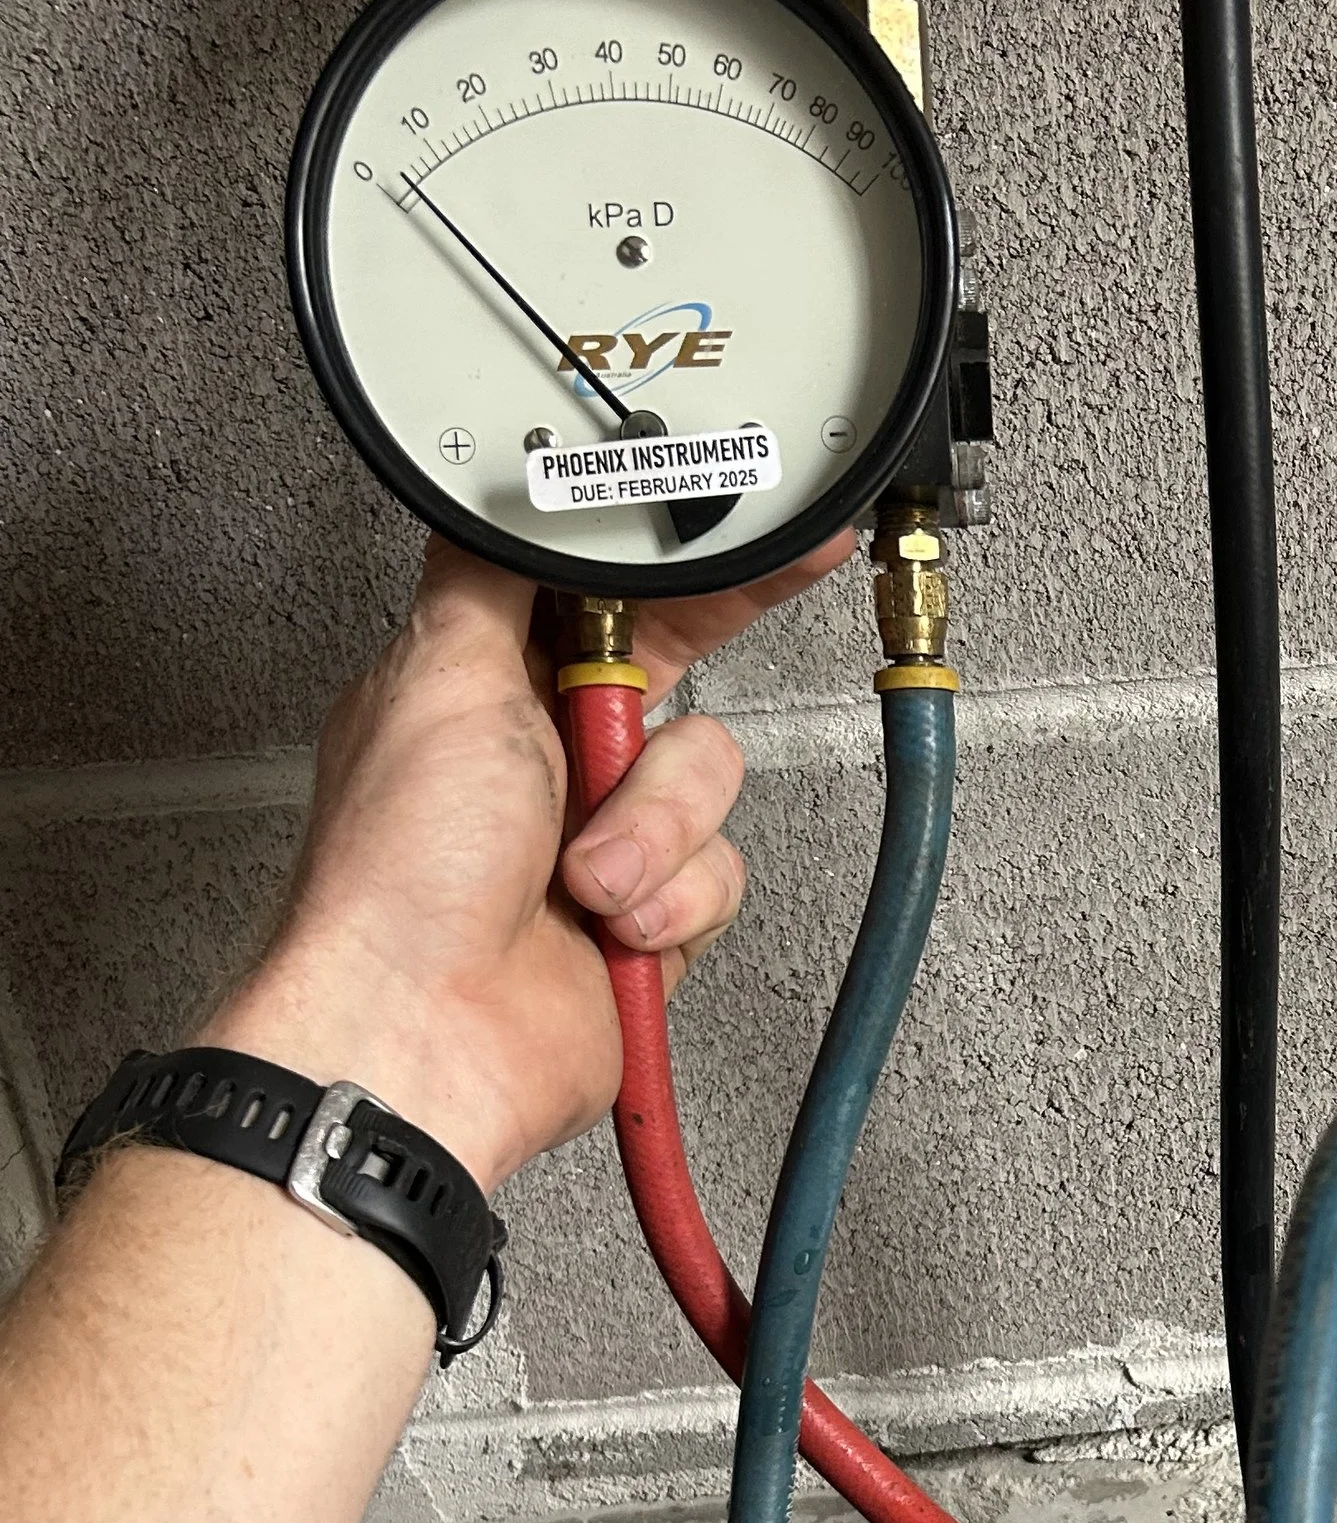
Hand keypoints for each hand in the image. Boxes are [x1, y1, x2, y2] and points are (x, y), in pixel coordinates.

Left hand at [212, 535, 848, 1191]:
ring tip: (579, 875)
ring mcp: (604, 839)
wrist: (428, 1029)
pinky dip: (669, 899)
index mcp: (489, 683)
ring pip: (708, 780)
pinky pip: (720, 873)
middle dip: (658, 736)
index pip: (607, 589)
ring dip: (652, 830)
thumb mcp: (439, 668)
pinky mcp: (651, 915)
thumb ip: (490, 567)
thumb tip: (506, 493)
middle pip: (676, 684)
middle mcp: (549, 756)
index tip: (747, 531)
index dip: (678, 562)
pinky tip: (609, 924)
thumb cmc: (402, 872)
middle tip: (637, 741)